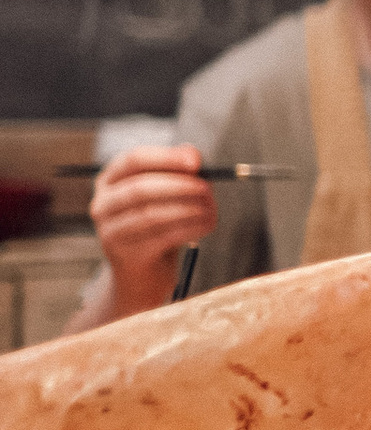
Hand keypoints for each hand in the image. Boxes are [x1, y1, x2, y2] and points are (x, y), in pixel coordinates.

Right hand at [88, 142, 212, 313]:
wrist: (142, 276)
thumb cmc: (155, 228)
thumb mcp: (163, 197)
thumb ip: (176, 173)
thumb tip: (193, 154)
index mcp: (109, 181)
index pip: (133, 160)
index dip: (166, 157)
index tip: (196, 160)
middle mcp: (103, 205)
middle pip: (140, 188)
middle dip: (178, 185)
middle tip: (206, 187)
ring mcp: (110, 232)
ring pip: (150, 214)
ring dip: (186, 208)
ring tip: (208, 208)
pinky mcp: (125, 256)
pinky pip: (160, 237)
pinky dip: (187, 229)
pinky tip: (204, 225)